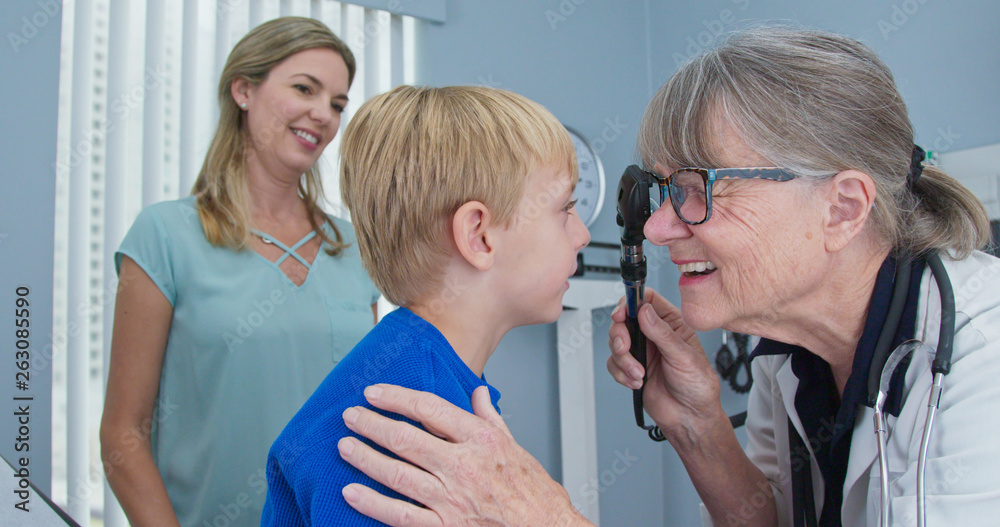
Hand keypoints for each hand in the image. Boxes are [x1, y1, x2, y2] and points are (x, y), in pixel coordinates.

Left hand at [338, 384, 591, 526]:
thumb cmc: (534, 495)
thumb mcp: (516, 447)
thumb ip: (490, 419)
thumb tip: (478, 394)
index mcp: (482, 440)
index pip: (429, 408)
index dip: (396, 398)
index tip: (375, 393)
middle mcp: (464, 466)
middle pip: (406, 438)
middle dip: (372, 424)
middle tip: (351, 416)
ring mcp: (452, 499)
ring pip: (397, 473)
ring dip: (366, 457)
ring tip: (345, 446)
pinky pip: (400, 514)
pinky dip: (372, 502)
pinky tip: (352, 492)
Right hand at [606, 288, 725, 444]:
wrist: (690, 418)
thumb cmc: (698, 387)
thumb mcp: (684, 357)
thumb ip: (662, 333)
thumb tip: (644, 311)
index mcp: (672, 324)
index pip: (646, 300)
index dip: (630, 302)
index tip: (621, 313)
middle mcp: (654, 335)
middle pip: (624, 320)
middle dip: (620, 335)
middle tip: (625, 348)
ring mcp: (642, 351)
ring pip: (616, 342)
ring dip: (623, 360)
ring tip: (638, 373)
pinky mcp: (631, 368)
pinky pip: (613, 363)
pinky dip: (621, 373)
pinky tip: (637, 382)